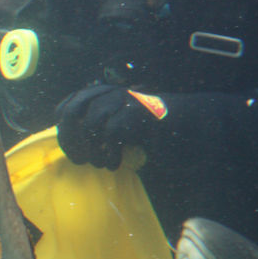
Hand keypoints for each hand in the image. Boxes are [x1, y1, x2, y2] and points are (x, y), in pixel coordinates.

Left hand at [55, 84, 257, 173]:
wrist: (195, 125)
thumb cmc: (157, 132)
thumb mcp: (121, 131)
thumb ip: (98, 132)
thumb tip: (73, 148)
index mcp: (105, 96)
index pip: (67, 104)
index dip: (62, 128)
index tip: (72, 150)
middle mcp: (112, 94)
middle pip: (73, 111)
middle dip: (71, 140)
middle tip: (81, 161)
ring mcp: (127, 100)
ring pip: (90, 121)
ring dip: (92, 149)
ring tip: (102, 163)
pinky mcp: (140, 112)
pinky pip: (112, 131)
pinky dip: (110, 152)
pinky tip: (116, 164)